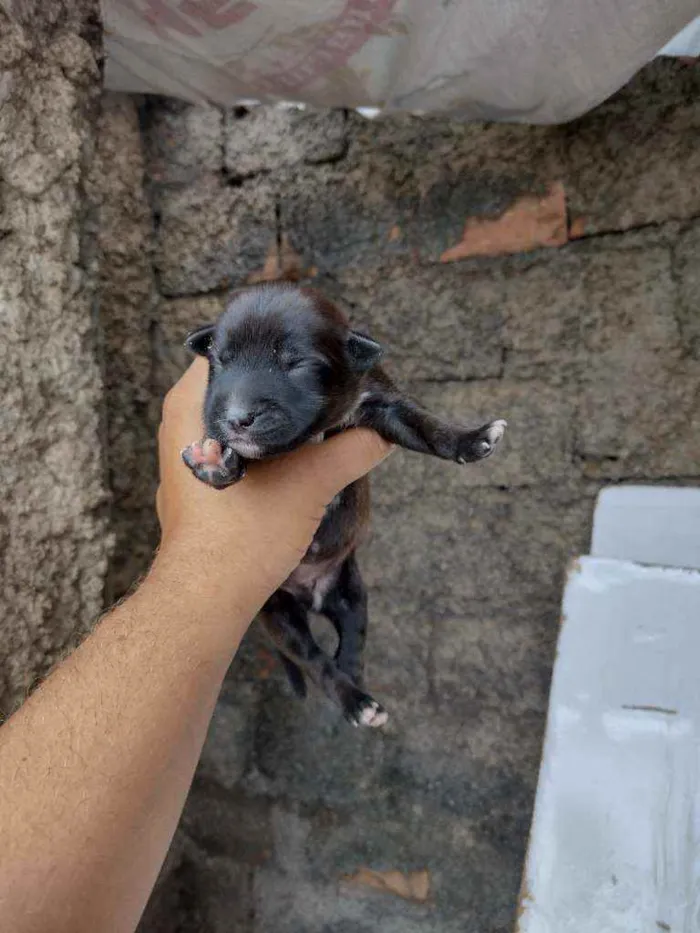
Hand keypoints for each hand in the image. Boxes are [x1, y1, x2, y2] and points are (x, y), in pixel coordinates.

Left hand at [154, 358, 392, 612]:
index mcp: (191, 402)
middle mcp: (177, 422)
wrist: (207, 598)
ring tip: (314, 422)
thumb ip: (351, 451)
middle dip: (278, 389)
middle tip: (322, 388)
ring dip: (270, 423)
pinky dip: (258, 449)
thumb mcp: (310, 482)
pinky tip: (290, 459)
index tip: (313, 356)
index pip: (234, 348)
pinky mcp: (191, 486)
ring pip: (234, 422)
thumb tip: (383, 434)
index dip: (276, 349)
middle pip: (237, 386)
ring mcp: (182, 456)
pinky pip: (228, 450)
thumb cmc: (246, 532)